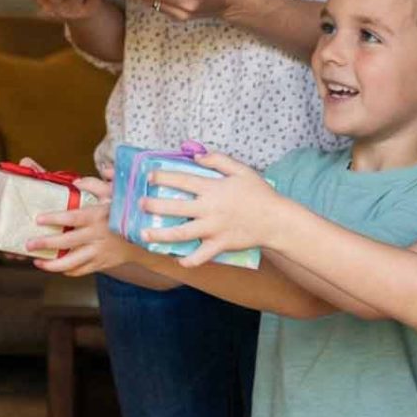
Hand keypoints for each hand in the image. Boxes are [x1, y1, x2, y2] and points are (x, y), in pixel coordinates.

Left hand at [27, 177, 139, 274]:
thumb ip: (95, 184)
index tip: (38, 219)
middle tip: (29, 244)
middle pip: (67, 242)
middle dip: (46, 244)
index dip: (54, 219)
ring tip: (38, 262)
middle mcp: (97, 236)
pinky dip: (67, 271)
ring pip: (72, 262)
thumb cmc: (125, 212)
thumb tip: (77, 181)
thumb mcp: (114, 193)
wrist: (145, 238)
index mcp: (98, 216)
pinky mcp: (101, 264)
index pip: (73, 218)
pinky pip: (81, 270)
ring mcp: (99, 252)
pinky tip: (55, 267)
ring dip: (53, 265)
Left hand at [137, 152, 291, 266]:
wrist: (276, 220)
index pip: (182, 180)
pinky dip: (188, 260)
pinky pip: (200, 256)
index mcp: (213, 188)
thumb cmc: (259, 193)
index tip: (149, 177)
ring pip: (181, 233)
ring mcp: (213, 228)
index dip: (163, 177)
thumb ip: (218, 160)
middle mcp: (209, 208)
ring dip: (160, 234)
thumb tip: (196, 156)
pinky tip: (177, 260)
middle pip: (175, 206)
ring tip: (144, 234)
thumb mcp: (241, 170)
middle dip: (153, 205)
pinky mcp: (220, 245)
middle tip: (140, 204)